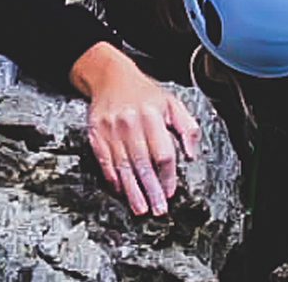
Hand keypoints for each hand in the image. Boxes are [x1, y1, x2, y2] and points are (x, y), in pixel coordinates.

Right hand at [70, 42, 202, 215]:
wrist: (111, 77)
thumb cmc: (144, 93)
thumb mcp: (172, 103)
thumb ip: (187, 127)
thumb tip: (191, 155)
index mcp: (152, 115)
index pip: (163, 153)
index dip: (168, 176)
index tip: (170, 192)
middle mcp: (131, 122)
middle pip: (143, 164)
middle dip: (151, 190)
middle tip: (157, 209)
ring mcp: (111, 128)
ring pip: (124, 166)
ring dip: (132, 190)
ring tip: (139, 208)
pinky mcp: (95, 133)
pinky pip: (104, 160)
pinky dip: (112, 177)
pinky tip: (119, 190)